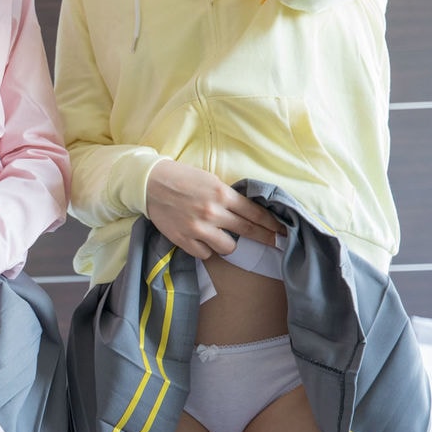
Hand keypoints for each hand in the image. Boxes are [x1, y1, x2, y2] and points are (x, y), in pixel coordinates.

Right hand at [145, 160, 284, 258]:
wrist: (150, 184)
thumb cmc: (181, 178)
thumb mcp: (210, 180)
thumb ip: (228, 196)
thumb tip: (246, 212)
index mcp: (222, 194)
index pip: (255, 212)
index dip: (271, 223)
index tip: (282, 230)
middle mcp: (213, 212)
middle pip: (248, 230)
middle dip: (265, 237)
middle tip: (276, 243)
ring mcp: (198, 228)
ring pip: (228, 247)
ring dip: (229, 243)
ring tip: (222, 237)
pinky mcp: (184, 240)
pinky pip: (205, 254)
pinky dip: (207, 249)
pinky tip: (203, 240)